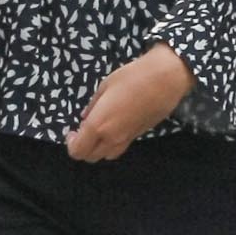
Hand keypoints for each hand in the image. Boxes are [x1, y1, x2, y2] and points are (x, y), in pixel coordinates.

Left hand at [69, 43, 194, 162]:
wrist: (164, 80)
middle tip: (81, 132)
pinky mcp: (139, 136)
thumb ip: (93, 105)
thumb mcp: (105, 86)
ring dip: (97, 149)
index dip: (70, 144)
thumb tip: (85, 117)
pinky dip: (111, 144)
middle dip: (82, 148)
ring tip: (97, 132)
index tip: (71, 131)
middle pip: (90, 157)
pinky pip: (120, 148)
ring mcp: (127, 139)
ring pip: (106, 156)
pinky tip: (113, 128)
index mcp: (99, 125)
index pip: (77, 150)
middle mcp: (111, 138)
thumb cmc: (131, 77)